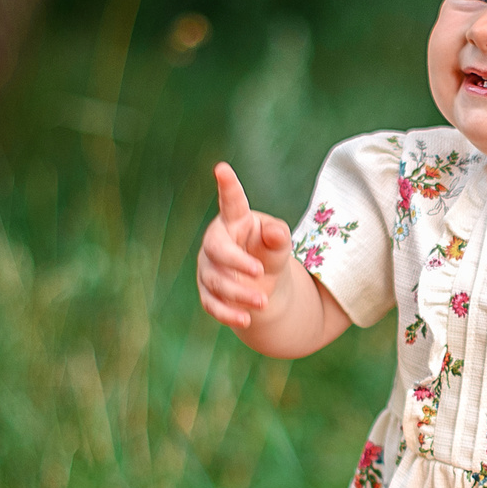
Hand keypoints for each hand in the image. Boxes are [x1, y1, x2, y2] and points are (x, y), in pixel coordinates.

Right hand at [196, 162, 292, 327]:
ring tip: (264, 301)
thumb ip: (278, 237)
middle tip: (261, 272)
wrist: (262, 285)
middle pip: (217, 250)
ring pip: (216, 281)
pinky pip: (212, 303)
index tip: (222, 168)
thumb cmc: (269, 254)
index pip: (231, 202)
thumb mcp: (279, 245)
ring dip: (239, 292)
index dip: (227, 186)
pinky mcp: (207, 291)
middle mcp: (216, 241)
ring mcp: (208, 267)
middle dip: (237, 262)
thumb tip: (276, 234)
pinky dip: (227, 312)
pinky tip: (246, 319)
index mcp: (235, 220)